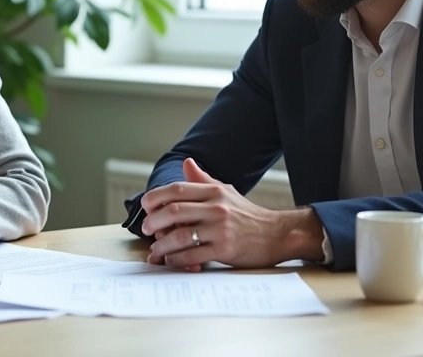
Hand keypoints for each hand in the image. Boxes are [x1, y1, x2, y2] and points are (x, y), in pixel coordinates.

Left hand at [139, 158, 323, 269]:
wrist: (277, 234)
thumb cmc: (247, 214)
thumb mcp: (226, 192)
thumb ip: (203, 180)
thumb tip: (186, 163)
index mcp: (214, 192)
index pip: (177, 190)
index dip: (155, 197)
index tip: (145, 206)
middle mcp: (216, 208)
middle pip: (174, 211)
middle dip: (154, 221)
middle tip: (146, 229)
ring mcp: (220, 229)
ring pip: (179, 235)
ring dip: (161, 244)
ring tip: (155, 249)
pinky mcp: (224, 250)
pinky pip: (192, 255)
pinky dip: (176, 259)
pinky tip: (171, 260)